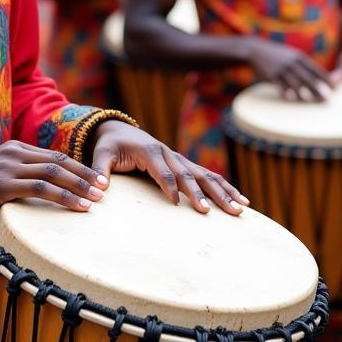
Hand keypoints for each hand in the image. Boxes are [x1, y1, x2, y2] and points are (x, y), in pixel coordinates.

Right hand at [0, 141, 106, 219]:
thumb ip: (14, 176)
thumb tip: (35, 190)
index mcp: (13, 148)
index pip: (54, 155)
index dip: (78, 167)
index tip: (95, 179)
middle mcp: (14, 153)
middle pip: (60, 161)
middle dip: (85, 175)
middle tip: (104, 188)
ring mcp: (8, 167)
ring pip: (55, 173)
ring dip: (80, 186)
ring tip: (97, 199)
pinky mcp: (1, 185)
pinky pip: (41, 189)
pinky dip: (64, 198)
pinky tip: (78, 207)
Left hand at [90, 120, 248, 216]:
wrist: (119, 129)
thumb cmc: (110, 144)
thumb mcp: (101, 153)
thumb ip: (99, 169)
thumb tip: (98, 187)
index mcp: (150, 152)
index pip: (164, 173)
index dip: (170, 187)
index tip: (178, 204)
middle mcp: (170, 154)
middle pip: (190, 175)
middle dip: (203, 194)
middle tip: (212, 212)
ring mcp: (180, 159)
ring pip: (207, 176)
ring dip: (223, 192)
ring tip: (240, 209)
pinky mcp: (185, 164)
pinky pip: (209, 176)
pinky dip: (226, 188)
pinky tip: (242, 200)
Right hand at [244, 37, 332, 100]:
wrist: (256, 50)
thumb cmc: (276, 55)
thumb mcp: (291, 55)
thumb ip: (303, 65)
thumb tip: (317, 77)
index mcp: (300, 57)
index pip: (317, 71)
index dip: (326, 81)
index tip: (334, 90)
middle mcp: (293, 63)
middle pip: (309, 80)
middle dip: (319, 91)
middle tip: (326, 101)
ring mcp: (282, 69)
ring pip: (296, 85)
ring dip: (304, 95)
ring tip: (310, 103)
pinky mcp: (272, 75)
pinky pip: (281, 86)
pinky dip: (287, 93)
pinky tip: (291, 99)